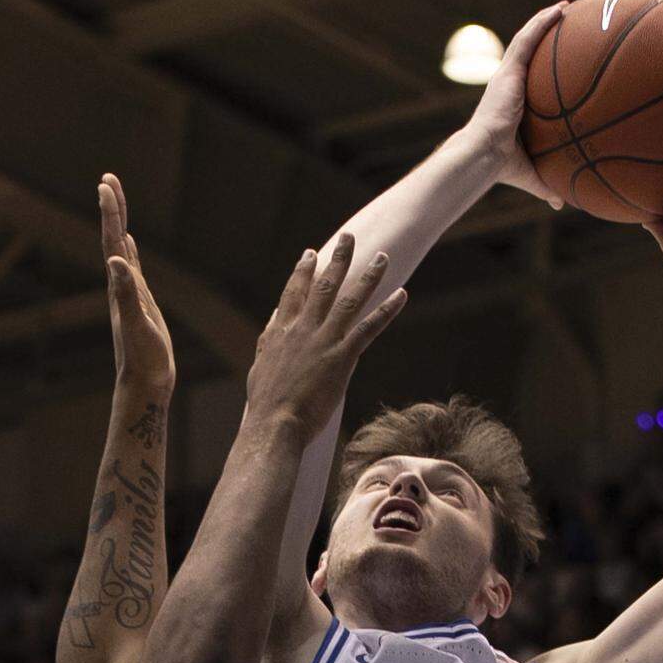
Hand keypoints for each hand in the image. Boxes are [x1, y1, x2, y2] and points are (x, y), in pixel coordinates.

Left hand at [99, 173, 175, 392]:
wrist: (145, 384)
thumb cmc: (143, 359)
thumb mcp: (138, 324)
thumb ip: (126, 293)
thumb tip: (116, 261)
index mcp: (120, 286)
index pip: (112, 241)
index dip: (110, 213)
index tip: (106, 184)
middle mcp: (121, 285)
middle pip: (114, 239)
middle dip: (113, 209)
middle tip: (109, 179)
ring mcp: (130, 294)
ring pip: (122, 250)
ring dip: (118, 225)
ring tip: (115, 201)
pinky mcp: (141, 304)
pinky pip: (132, 270)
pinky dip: (129, 252)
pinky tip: (128, 246)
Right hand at [245, 234, 406, 439]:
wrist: (273, 424)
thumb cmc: (266, 405)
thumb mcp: (260, 367)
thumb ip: (268, 343)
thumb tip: (272, 326)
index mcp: (280, 332)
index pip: (293, 293)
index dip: (303, 271)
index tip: (310, 253)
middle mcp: (302, 329)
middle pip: (323, 287)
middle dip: (337, 260)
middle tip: (348, 238)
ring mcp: (323, 341)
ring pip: (349, 300)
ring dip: (368, 276)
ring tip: (382, 257)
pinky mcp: (341, 357)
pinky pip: (369, 327)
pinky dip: (387, 309)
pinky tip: (401, 294)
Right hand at [464, 1, 566, 208]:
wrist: (483, 155)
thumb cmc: (501, 166)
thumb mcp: (530, 172)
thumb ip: (546, 185)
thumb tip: (561, 204)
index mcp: (513, 104)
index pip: (529, 79)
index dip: (543, 65)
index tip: (560, 58)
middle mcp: (509, 86)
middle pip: (529, 54)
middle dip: (546, 36)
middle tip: (567, 23)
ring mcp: (507, 76)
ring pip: (528, 39)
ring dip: (545, 21)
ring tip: (565, 7)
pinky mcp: (507, 70)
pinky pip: (527, 38)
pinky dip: (542, 22)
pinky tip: (560, 9)